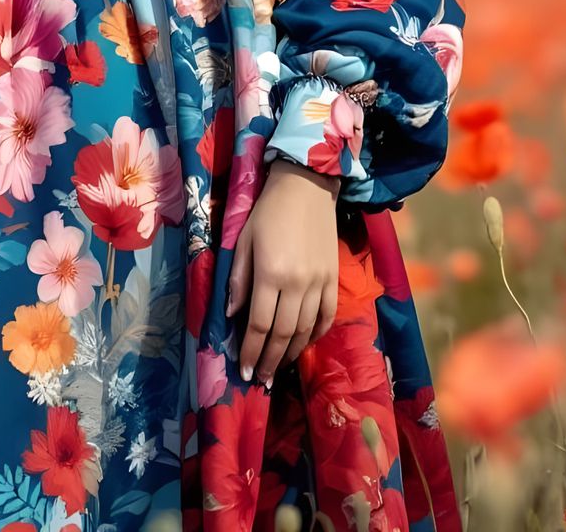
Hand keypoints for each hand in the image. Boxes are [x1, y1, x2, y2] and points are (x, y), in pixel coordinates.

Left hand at [226, 159, 339, 387]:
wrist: (306, 186)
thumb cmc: (267, 211)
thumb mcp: (243, 239)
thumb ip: (238, 279)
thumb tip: (232, 315)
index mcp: (270, 273)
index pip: (258, 323)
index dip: (250, 350)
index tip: (244, 370)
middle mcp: (296, 283)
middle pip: (282, 333)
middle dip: (270, 359)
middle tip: (261, 378)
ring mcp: (319, 282)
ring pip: (306, 330)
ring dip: (291, 353)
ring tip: (278, 367)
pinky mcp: (333, 278)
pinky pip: (327, 316)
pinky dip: (316, 335)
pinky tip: (304, 344)